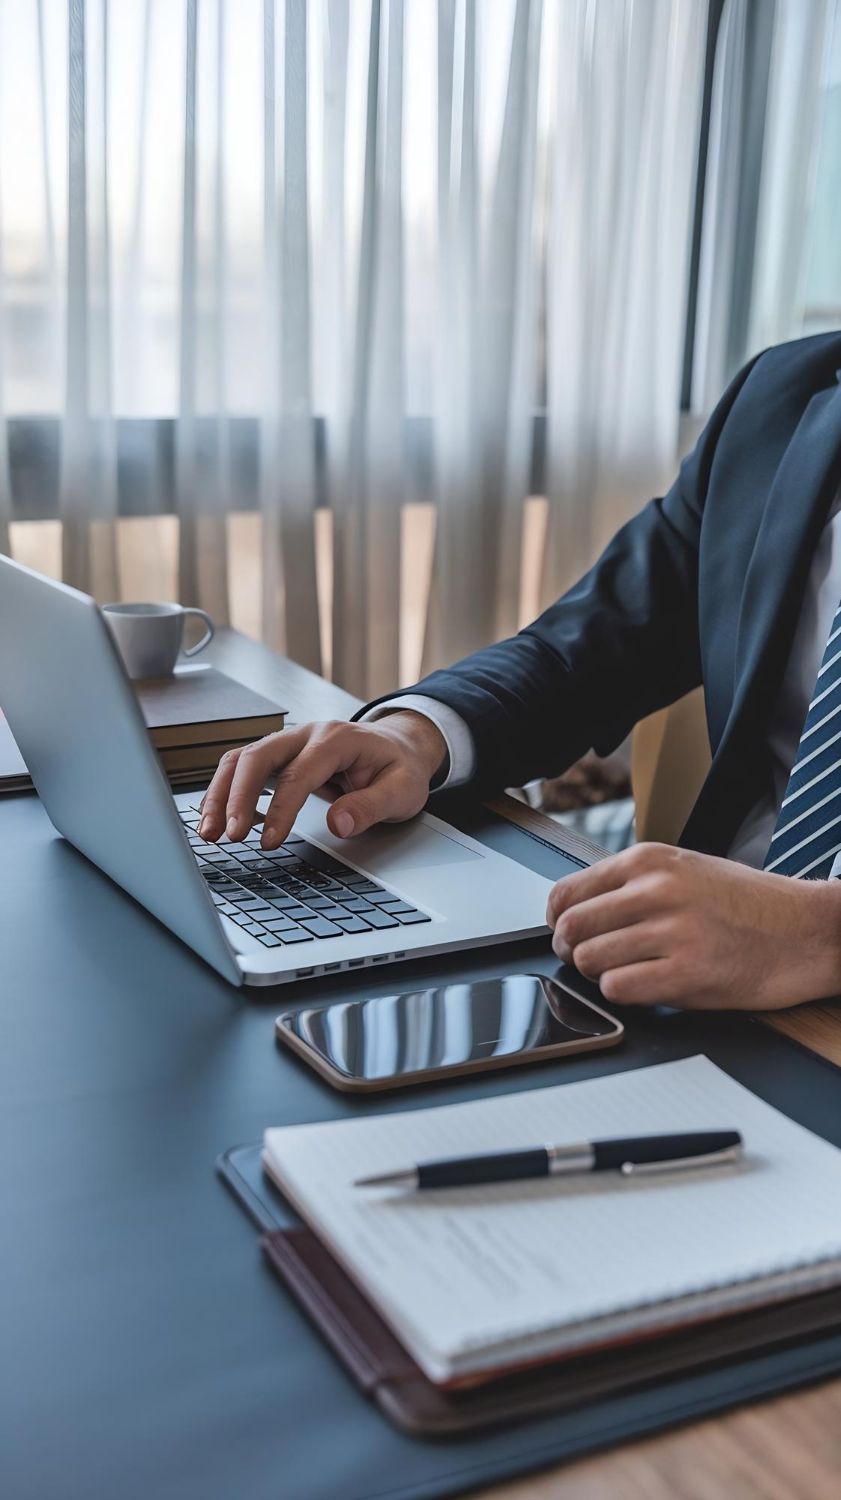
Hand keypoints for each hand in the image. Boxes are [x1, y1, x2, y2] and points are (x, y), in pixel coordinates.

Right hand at [197, 711, 447, 849]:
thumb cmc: (399, 769)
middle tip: (228, 836)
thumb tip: (338, 824)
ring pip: (240, 760)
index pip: (298, 773)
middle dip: (236, 797)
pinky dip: (225, 792)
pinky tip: (217, 819)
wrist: (398, 748)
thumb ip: (372, 806)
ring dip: (220, 794)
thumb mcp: (402, 791)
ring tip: (209, 832)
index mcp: (337, 739)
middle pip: (256, 757)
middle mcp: (305, 735)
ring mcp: (288, 743)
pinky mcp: (278, 758)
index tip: (268, 842)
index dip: (280, 809)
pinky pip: (242, 769)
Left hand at [546, 843, 840, 1010]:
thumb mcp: (685, 870)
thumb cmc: (750, 905)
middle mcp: (655, 891)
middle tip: (591, 959)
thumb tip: (576, 910)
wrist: (808, 931)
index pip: (566, 892)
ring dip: (600, 974)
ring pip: (589, 960)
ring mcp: (671, 932)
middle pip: (570, 928)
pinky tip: (647, 986)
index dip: (558, 921)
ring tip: (629, 971)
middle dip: (572, 951)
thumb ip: (632, 885)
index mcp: (649, 861)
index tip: (566, 933)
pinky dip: (623, 993)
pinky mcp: (686, 974)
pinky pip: (618, 989)